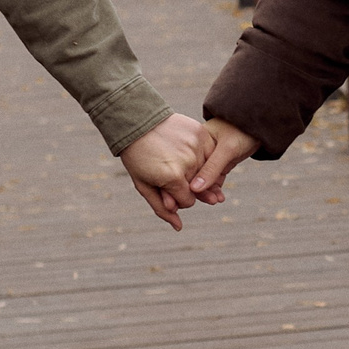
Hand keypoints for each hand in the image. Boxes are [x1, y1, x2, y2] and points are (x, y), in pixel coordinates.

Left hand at [121, 113, 207, 228]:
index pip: (188, 201)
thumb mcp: (144, 185)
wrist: (138, 122)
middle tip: (169, 169)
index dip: (176, 198)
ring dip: (195, 169)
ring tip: (177, 158)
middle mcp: (188, 163)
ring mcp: (196, 147)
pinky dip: (202, 154)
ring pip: (206, 170)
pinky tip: (188, 150)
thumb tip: (179, 227)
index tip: (165, 187)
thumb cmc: (138, 157)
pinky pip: (210, 152)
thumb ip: (162, 209)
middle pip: (197, 187)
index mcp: (173, 178)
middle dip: (185, 184)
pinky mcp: (200, 133)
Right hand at [189, 117, 259, 204]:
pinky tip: (219, 198)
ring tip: (215, 201)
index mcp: (195, 140)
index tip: (186, 197)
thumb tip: (194, 189)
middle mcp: (200, 149)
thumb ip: (212, 168)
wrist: (262, 126)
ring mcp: (210, 156)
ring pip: (205, 177)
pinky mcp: (221, 162)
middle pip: (194, 173)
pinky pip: (214, 178)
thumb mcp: (227, 149)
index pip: (186, 164)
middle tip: (205, 202)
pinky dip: (216, 188)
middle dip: (197, 189)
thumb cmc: (243, 130)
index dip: (185, 181)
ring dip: (208, 190)